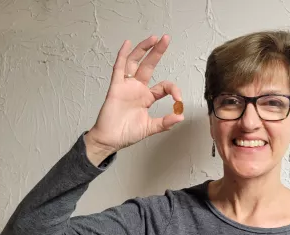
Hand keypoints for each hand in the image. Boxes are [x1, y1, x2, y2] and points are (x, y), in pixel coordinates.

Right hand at [85, 35, 183, 162]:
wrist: (110, 140)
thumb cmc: (126, 133)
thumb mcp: (150, 128)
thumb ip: (165, 122)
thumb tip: (180, 117)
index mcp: (147, 97)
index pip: (164, 86)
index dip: (173, 90)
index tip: (179, 100)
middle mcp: (137, 88)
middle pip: (149, 65)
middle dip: (157, 52)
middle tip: (166, 39)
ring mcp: (126, 86)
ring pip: (134, 62)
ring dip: (143, 49)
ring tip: (153, 38)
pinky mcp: (116, 87)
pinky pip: (118, 68)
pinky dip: (122, 56)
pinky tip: (127, 44)